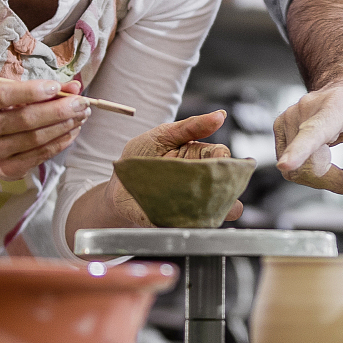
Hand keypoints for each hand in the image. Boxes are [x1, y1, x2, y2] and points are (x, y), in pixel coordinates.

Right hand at [0, 77, 92, 178]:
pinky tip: (73, 131)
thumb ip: (45, 90)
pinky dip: (60, 142)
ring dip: (64, 126)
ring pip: (35, 139)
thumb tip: (76, 87)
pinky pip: (40, 154)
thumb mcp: (16, 97)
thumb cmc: (3, 114)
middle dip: (58, 110)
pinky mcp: (7, 169)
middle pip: (25, 119)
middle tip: (82, 103)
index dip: (31, 91)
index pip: (3, 95)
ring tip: (82, 116)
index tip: (56, 87)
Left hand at [106, 110, 240, 224]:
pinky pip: (194, 226)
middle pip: (226, 185)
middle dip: (225, 186)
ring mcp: (193, 204)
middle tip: (214, 185)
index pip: (222, 157)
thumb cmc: (139, 159)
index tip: (219, 160)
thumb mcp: (162, 135)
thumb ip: (191, 126)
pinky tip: (188, 219)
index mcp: (199, 158)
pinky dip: (195, 224)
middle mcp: (201, 183)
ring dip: (218, 209)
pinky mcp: (179, 222)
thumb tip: (220, 116)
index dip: (223, 159)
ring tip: (208, 206)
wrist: (116, 187)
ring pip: (218, 210)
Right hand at [274, 78, 342, 198]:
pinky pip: (292, 168)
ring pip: (297, 171)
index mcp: (337, 106)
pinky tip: (327, 165)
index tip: (286, 164)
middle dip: (333, 182)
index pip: (315, 131)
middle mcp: (307, 108)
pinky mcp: (281, 127)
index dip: (300, 151)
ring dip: (323, 179)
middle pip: (308, 165)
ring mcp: (289, 117)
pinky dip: (311, 174)